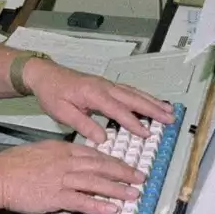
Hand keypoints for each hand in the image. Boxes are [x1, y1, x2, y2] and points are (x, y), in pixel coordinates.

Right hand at [0, 139, 144, 213]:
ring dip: (117, 189)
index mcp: (63, 150)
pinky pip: (81, 200)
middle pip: (101, 166)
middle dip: (123, 173)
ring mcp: (62, 179)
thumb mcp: (42, 151)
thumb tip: (75, 161)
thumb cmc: (15, 165)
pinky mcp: (55, 196)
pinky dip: (98, 204)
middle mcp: (66, 162)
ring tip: (133, 194)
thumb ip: (61, 156)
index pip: (95, 154)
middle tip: (140, 178)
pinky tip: (111, 209)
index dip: (114, 161)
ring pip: (96, 182)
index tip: (127, 167)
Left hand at [22, 59, 176, 142]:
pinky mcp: (106, 85)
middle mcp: (104, 86)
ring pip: (134, 93)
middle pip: (133, 98)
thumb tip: (102, 138)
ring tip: (168, 110)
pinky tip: (151, 102)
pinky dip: (143, 96)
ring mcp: (107, 84)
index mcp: (93, 93)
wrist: (45, 74)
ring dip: (152, 102)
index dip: (133, 122)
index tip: (146, 133)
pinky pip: (129, 90)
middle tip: (170, 119)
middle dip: (153, 109)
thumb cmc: (52, 92)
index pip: (118, 110)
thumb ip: (83, 125)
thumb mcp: (62, 112)